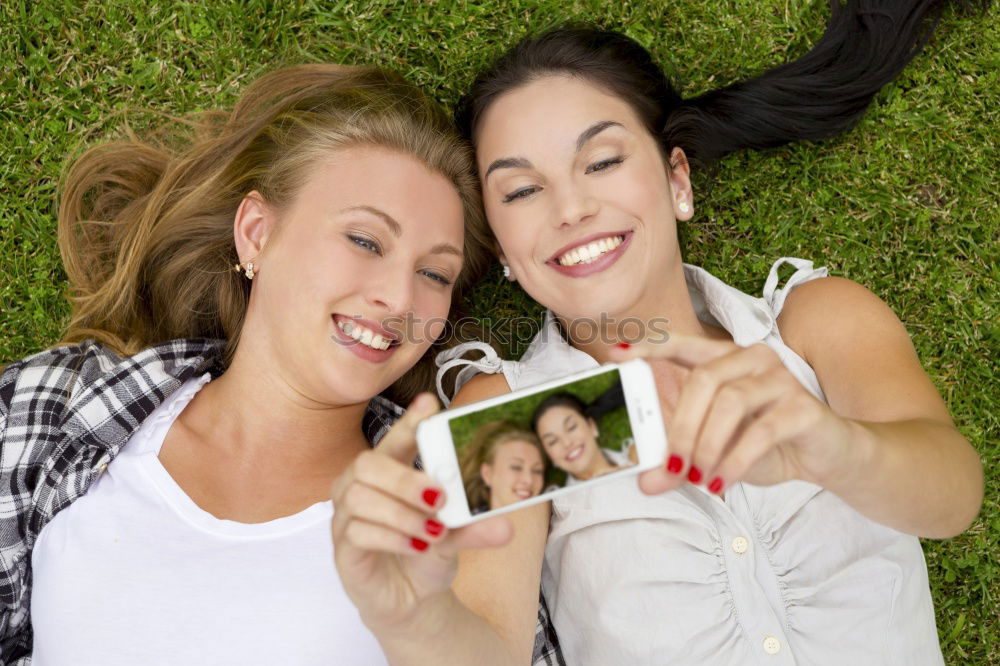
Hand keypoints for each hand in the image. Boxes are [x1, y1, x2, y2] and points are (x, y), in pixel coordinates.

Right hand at [330, 393, 512, 636]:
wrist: (411, 601)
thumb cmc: (425, 553)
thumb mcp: (455, 536)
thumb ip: (474, 525)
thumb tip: (506, 525)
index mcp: (388, 473)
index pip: (394, 439)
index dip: (408, 421)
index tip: (429, 404)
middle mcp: (361, 489)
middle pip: (367, 463)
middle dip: (404, 478)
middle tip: (439, 497)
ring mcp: (347, 519)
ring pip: (359, 498)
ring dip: (402, 514)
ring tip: (433, 533)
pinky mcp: (343, 551)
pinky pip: (356, 532)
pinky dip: (390, 537)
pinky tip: (415, 547)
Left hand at [610, 335, 856, 495]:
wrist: (831, 458)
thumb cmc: (769, 445)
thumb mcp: (717, 452)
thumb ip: (681, 461)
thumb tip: (646, 483)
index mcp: (726, 359)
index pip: (682, 344)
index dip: (650, 347)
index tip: (617, 356)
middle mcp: (753, 359)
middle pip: (703, 380)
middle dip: (681, 427)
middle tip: (672, 465)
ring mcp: (781, 379)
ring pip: (730, 402)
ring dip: (706, 446)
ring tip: (698, 478)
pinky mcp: (803, 407)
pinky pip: (760, 431)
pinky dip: (734, 461)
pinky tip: (721, 482)